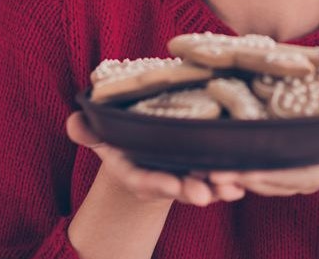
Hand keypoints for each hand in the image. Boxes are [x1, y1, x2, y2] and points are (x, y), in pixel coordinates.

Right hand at [66, 111, 246, 206]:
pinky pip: (216, 177)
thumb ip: (88, 131)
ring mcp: (181, 173)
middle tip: (203, 195)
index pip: (141, 180)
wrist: (140, 143)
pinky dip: (229, 181)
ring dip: (216, 189)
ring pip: (199, 184)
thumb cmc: (119, 135)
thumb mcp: (101, 132)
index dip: (155, 184)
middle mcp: (158, 175)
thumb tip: (74, 122)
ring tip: (232, 190)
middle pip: (175, 186)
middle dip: (189, 191)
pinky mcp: (201, 168)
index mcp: (132, 168)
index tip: (169, 186)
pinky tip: (243, 183)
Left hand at [207, 107, 318, 199]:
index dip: (271, 176)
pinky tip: (201, 154)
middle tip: (209, 174)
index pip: (295, 175)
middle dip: (238, 178)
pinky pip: (250, 161)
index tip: (246, 176)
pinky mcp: (274, 157)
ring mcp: (286, 166)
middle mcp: (300, 171)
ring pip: (253, 172)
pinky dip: (229, 161)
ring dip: (227, 174)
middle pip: (266, 177)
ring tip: (197, 170)